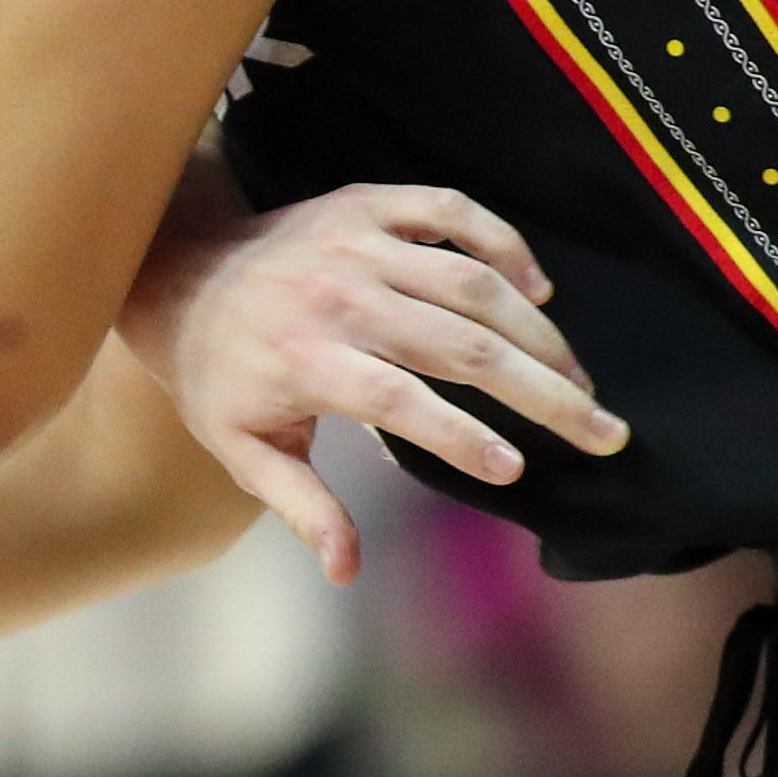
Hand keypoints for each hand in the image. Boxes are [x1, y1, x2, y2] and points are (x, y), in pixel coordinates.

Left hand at [125, 183, 620, 583]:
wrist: (175, 270)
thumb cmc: (217, 376)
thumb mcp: (243, 450)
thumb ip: (301, 507)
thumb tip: (346, 573)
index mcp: (306, 361)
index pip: (401, 401)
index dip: (462, 436)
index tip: (518, 469)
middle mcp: (338, 296)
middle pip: (460, 345)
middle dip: (543, 392)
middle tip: (602, 430)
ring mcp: (355, 242)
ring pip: (472, 282)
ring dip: (537, 332)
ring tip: (579, 378)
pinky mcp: (365, 203)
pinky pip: (450, 210)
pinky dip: (502, 242)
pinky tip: (536, 289)